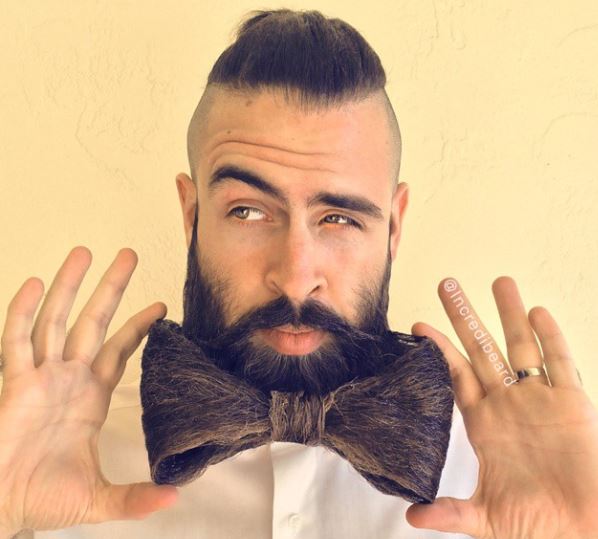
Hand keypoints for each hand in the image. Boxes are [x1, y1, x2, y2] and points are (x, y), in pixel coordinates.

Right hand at [0, 246, 177, 536]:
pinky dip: (21, 312)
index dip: (139, 326)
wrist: (3, 509)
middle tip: (129, 254)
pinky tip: (31, 283)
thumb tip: (175, 498)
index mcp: (91, 396)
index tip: (161, 305)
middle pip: (92, 321)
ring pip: (55, 320)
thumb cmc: (47, 500)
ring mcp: (39, 377)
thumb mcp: (100, 499)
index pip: (119, 349)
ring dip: (69, 286)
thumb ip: (136, 498)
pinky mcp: (12, 384)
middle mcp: (68, 378)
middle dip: (110, 288)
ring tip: (85, 251)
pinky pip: (15, 341)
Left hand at [405, 276, 597, 538]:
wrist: (581, 530)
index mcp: (484, 423)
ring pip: (521, 348)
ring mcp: (540, 401)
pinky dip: (551, 338)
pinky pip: (561, 364)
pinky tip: (538, 312)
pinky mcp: (573, 405)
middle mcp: (508, 404)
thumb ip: (450, 513)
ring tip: (498, 281)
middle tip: (447, 284)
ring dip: (510, 314)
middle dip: (465, 317)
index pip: (456, 376)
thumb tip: (412, 515)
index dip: (439, 350)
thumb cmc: (536, 524)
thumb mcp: (485, 517)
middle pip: (482, 349)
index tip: (419, 325)